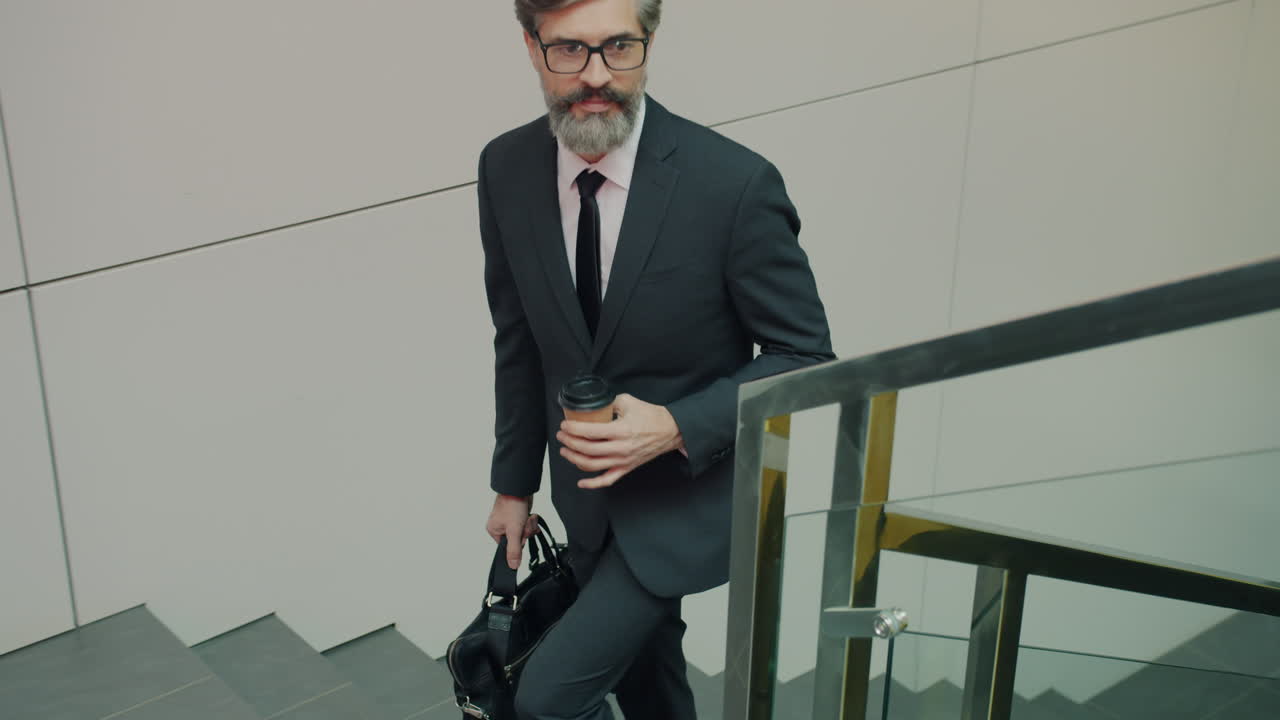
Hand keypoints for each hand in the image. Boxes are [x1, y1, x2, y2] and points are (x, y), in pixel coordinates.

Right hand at [486, 494, 537, 569]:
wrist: (520, 488)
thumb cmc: (512, 504)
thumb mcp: (513, 531)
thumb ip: (513, 550)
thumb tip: (513, 565)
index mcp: (494, 531)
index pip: (508, 548)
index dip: (517, 543)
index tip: (519, 535)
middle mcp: (501, 527)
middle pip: (518, 540)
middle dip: (525, 532)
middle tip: (523, 523)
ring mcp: (511, 522)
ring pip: (524, 533)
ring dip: (529, 526)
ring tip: (526, 517)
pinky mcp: (519, 517)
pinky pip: (527, 526)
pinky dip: (531, 522)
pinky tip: (530, 516)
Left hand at [557, 393, 684, 489]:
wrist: (671, 431)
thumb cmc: (651, 416)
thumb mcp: (628, 402)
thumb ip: (609, 403)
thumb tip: (593, 405)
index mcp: (621, 430)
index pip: (590, 431)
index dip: (573, 429)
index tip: (564, 425)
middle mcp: (621, 448)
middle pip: (587, 449)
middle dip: (569, 442)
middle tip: (562, 436)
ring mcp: (623, 461)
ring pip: (592, 465)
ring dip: (575, 459)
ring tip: (565, 451)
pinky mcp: (626, 468)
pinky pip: (607, 480)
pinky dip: (592, 484)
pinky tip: (581, 482)